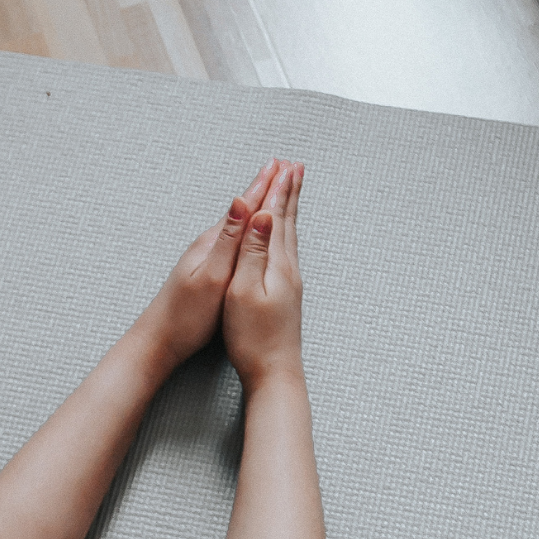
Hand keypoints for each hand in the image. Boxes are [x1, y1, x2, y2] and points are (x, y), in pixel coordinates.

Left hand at [139, 161, 278, 369]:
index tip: (283, 165)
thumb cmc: (186, 316)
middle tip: (280, 166)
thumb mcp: (212, 277)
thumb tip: (240, 203)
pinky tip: (248, 230)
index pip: (245, 207)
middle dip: (263, 187)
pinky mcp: (207, 271)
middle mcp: (209, 245)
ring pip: (239, 223)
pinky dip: (247, 227)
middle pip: (242, 209)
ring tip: (268, 188)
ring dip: (256, 204)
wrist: (159, 340)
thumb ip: (228, 241)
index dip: (265, 186)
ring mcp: (207, 257)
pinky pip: (234, 239)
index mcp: (213, 243)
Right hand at [222, 161, 302, 388]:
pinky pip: (288, 253)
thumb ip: (253, 251)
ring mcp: (290, 284)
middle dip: (289, 193)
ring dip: (289, 211)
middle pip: (289, 222)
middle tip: (294, 167)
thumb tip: (262, 215)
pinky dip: (286, 234)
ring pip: (290, 236)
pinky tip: (285, 237)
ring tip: (291, 192)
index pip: (276, 217)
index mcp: (277, 265)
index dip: (277, 190)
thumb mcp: (244, 291)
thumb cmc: (254, 338)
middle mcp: (289, 270)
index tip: (281, 164)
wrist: (274, 374)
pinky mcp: (287, 297)